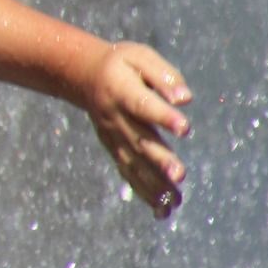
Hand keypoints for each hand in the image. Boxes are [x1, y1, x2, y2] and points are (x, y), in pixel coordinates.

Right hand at [82, 42, 191, 219]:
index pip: (143, 105)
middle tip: (179, 175)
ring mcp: (113, 137)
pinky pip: (129, 173)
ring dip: (154, 184)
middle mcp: (115, 118)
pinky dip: (145, 193)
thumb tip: (185, 99)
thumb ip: (163, 76)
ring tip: (175, 202)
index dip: (163, 116)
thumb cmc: (121, 64)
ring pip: (134, 164)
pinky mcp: (115, 149)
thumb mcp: (140, 57)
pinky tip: (163, 209)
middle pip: (139, 141)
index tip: (184, 127)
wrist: (82, 76)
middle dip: (159, 160)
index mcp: (122, 91)